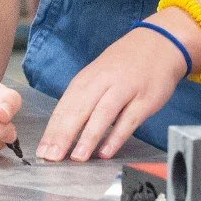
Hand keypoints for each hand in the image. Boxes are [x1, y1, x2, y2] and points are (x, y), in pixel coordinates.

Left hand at [37, 18, 195, 161]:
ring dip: (88, 137)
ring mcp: (124, 89)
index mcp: (86, 79)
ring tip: (77, 158)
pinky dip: (117, 136)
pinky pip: (129, 119)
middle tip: (51, 157)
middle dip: (63, 135)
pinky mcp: (145, 99)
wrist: (159, 43)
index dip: (52, 130)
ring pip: (102, 114)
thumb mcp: (97, 76)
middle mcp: (102, 82)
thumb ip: (83, 100)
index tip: (42, 151)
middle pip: (79, 110)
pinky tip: (106, 151)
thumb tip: (62, 130)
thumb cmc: (123, 65)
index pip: (64, 107)